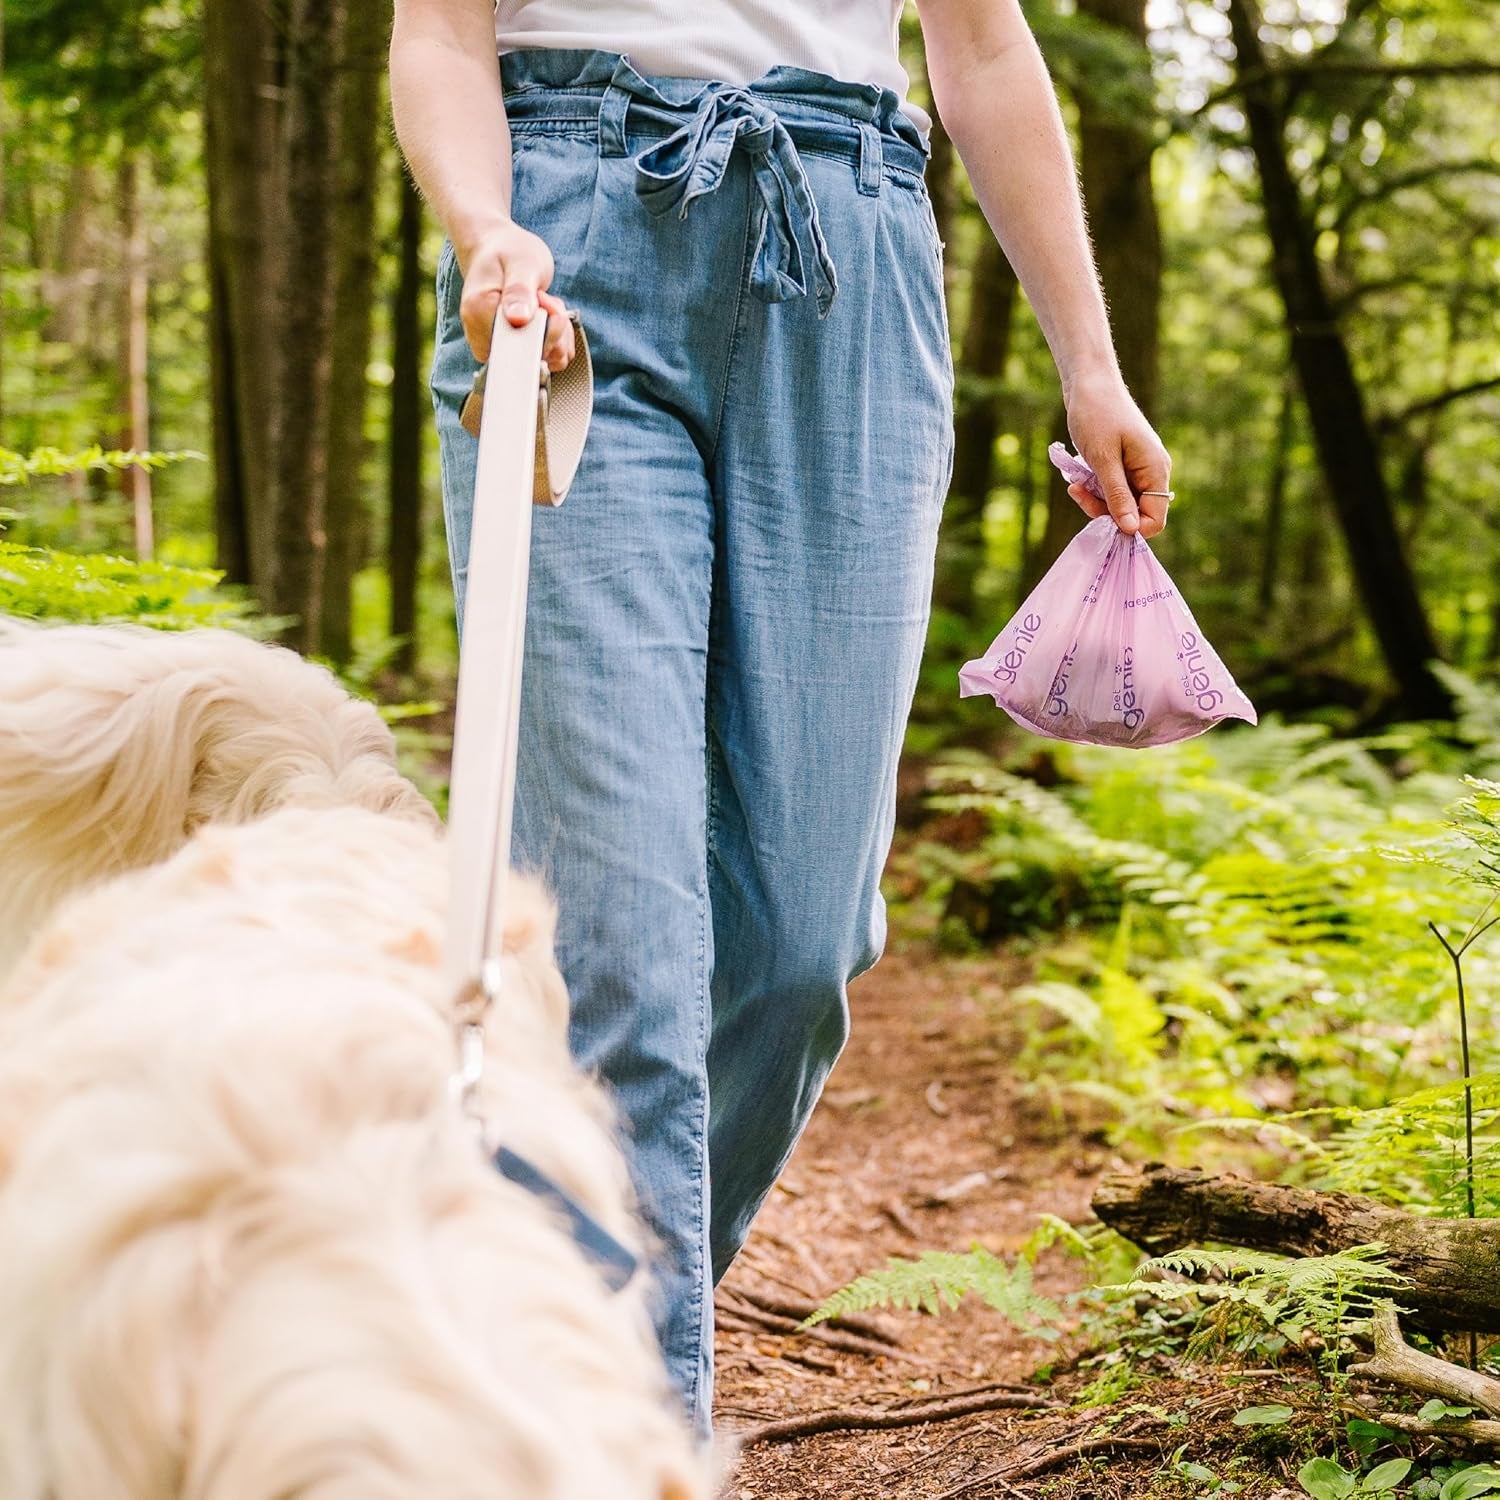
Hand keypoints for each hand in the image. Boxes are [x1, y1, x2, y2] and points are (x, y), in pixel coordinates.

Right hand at [456, 219, 576, 371]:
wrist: (496, 249)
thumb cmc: (507, 252)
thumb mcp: (520, 263)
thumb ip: (519, 291)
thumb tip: (518, 320)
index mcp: (479, 315)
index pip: (519, 348)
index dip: (543, 329)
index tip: (542, 299)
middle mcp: (484, 337)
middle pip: (534, 357)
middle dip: (553, 329)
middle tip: (544, 297)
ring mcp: (499, 347)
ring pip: (546, 359)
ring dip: (558, 332)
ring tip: (543, 302)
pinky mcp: (514, 350)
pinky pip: (549, 357)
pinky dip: (558, 338)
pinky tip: (549, 315)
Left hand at [1063, 369, 1172, 537]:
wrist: (1089, 382)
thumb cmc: (1097, 415)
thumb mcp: (1104, 460)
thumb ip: (1117, 496)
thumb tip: (1131, 529)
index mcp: (1155, 470)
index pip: (1155, 519)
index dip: (1130, 528)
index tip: (1101, 521)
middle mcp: (1151, 472)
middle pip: (1135, 514)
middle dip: (1106, 512)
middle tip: (1079, 494)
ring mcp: (1137, 469)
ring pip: (1120, 504)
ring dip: (1096, 500)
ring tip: (1075, 484)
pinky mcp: (1123, 465)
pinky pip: (1111, 490)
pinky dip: (1094, 489)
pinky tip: (1078, 480)